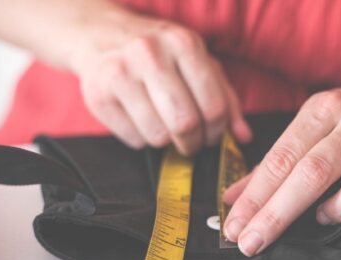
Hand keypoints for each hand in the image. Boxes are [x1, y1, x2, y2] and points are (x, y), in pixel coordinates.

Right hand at [71, 13, 250, 153]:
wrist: (99, 33)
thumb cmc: (159, 53)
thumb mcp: (198, 63)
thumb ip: (226, 99)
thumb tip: (243, 136)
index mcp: (183, 44)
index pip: (213, 107)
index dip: (217, 132)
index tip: (212, 137)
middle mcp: (150, 54)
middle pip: (185, 124)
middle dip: (193, 144)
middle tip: (191, 143)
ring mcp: (120, 73)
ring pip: (158, 136)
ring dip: (167, 142)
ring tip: (165, 128)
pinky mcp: (97, 95)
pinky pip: (133, 139)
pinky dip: (142, 139)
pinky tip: (140, 121)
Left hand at [222, 82, 340, 256]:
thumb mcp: (307, 129)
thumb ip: (271, 165)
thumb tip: (232, 200)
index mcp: (325, 108)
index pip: (282, 158)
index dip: (255, 197)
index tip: (234, 228)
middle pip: (314, 172)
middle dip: (277, 214)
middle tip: (251, 243)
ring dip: (338, 209)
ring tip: (323, 216)